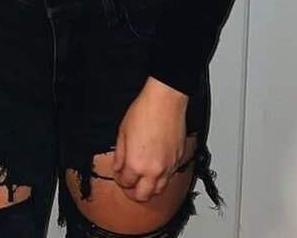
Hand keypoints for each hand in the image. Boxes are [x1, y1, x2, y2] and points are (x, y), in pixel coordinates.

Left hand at [112, 77, 187, 201]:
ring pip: (159, 191)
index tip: (119, 175)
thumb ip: (119, 155)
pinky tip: (156, 170)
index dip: (119, 180)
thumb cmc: (144, 111)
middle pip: (143, 196)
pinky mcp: (178, 160)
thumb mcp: (122, 132)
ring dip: (149, 189)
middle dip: (133, 193)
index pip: (125, 183)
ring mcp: (168, 167)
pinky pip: (170, 177)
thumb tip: (118, 167)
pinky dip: (162, 178)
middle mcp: (153, 170)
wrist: (165, 101)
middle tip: (129, 186)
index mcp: (136, 164)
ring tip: (143, 181)